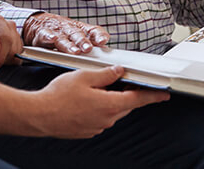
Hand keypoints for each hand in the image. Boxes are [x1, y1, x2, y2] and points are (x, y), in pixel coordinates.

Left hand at [0, 15, 22, 71]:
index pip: (6, 38)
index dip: (1, 55)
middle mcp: (6, 25)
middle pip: (13, 46)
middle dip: (1, 58)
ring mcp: (12, 34)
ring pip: (16, 52)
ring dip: (4, 60)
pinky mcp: (14, 43)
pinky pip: (17, 56)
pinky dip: (7, 61)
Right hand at [23, 12, 109, 53]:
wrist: (39, 23)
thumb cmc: (62, 32)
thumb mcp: (77, 35)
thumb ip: (90, 44)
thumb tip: (107, 57)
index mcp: (80, 29)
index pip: (92, 30)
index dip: (98, 35)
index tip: (104, 41)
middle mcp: (69, 28)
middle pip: (78, 34)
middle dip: (83, 41)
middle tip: (88, 49)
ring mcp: (56, 30)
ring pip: (64, 37)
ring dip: (69, 44)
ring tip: (75, 51)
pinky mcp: (43, 33)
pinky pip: (46, 35)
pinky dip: (49, 36)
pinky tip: (52, 39)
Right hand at [30, 66, 168, 138]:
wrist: (40, 116)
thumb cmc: (59, 95)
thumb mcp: (84, 77)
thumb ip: (105, 75)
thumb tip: (119, 72)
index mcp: (109, 105)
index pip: (137, 99)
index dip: (152, 96)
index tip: (164, 94)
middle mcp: (106, 119)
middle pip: (125, 104)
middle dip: (126, 92)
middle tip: (121, 80)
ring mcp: (97, 127)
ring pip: (112, 111)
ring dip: (110, 100)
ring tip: (95, 87)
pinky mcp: (88, 131)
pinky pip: (100, 118)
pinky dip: (99, 107)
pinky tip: (85, 99)